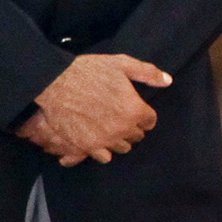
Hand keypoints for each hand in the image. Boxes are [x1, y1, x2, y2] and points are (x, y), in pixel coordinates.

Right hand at [22, 52, 167, 164]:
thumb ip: (147, 73)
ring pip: (122, 148)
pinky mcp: (88, 146)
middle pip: (136, 137)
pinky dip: (103, 151)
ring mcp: (105, 139)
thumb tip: (167, 81)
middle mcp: (124, 128)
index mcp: (135, 109)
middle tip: (117, 117)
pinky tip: (97, 140)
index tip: (132, 109)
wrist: (54, 83)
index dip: (141, 114)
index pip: (150, 122)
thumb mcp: (121, 64)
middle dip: (130, 127)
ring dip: (118, 139)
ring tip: (107, 129)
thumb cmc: (88, 71)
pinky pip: (104, 157)